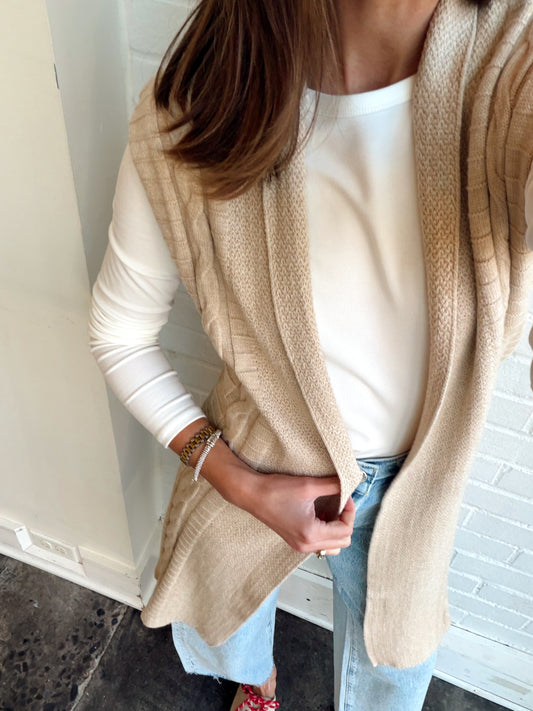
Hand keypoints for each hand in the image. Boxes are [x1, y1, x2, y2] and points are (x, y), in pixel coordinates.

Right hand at [170, 424, 354, 554]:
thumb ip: (334, 485)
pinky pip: (320, 542)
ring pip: (332, 545)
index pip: (345, 530)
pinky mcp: (295, 540)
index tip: (345, 495)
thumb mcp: (308, 485)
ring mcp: (299, 546)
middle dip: (345, 520)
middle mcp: (306, 545)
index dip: (350, 511)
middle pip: (342, 542)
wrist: (251, 493)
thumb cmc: (276, 490)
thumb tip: (349, 483)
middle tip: (340, 501)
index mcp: (311, 534)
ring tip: (330, 508)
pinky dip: (325, 529)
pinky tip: (319, 512)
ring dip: (336, 527)